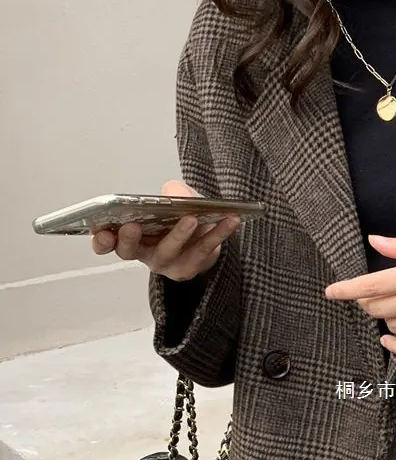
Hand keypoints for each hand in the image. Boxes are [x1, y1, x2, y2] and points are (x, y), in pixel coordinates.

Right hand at [90, 180, 238, 281]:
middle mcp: (144, 253)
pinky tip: (230, 219)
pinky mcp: (192, 267)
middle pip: (131, 250)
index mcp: (129, 236)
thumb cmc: (178, 216)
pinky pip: (204, 250)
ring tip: (191, 218)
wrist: (204, 235)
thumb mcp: (173, 198)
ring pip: (169, 252)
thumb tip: (174, 193)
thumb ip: (171, 192)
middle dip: (130, 239)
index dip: (101, 239)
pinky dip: (218, 233)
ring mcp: (168, 263)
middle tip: (133, 226)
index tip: (101, 232)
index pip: (106, 243)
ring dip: (179, 234)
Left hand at [325, 235, 395, 354]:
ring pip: (393, 324)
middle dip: (368, 302)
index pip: (375, 283)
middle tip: (371, 296)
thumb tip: (373, 240)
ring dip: (387, 318)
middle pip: (379, 306)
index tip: (330, 291)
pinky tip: (388, 339)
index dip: (349, 288)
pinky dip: (394, 345)